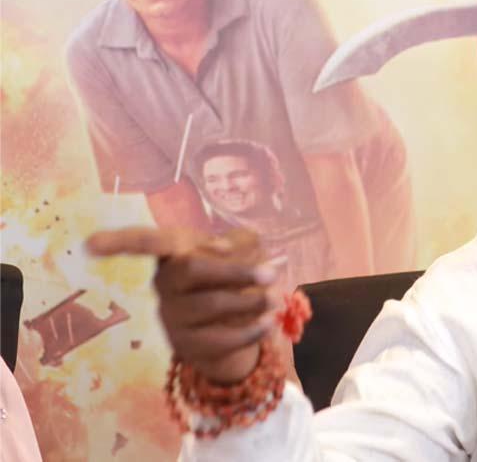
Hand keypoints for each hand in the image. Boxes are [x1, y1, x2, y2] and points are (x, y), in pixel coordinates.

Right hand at [87, 228, 282, 383]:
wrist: (236, 326)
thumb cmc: (235, 274)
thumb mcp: (244, 248)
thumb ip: (241, 242)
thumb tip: (222, 251)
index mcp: (173, 252)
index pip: (145, 242)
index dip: (119, 242)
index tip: (89, 245)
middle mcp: (163, 283)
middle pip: (191, 269)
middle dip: (236, 270)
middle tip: (273, 273)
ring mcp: (170, 316)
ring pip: (210, 305)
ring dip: (252, 301)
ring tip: (276, 298)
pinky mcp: (185, 345)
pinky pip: (219, 339)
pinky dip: (251, 330)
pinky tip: (269, 323)